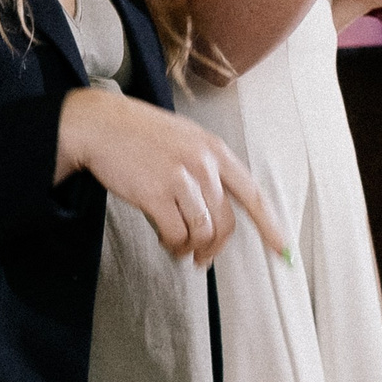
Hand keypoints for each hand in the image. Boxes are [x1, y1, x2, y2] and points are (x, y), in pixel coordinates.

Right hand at [57, 89, 286, 266]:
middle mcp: (203, 164)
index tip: (280, 248)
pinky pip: (175, 234)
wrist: (100, 124)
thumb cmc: (139, 133)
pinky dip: (172, 244)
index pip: (252, 194)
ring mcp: (180, 179)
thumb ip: (206, 168)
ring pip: (202, 232)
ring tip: (178, 247)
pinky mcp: (156, 194)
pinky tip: (165, 239)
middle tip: (203, 257)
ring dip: (191, 248)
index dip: (269, 225)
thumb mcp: (185, 139)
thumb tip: (217, 211)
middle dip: (215, 247)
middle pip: (226, 222)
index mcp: (214, 150)